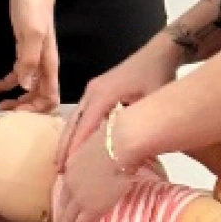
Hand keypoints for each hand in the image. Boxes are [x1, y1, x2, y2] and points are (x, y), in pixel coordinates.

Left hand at [0, 0, 60, 111]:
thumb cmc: (34, 10)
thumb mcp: (31, 34)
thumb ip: (29, 60)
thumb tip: (26, 86)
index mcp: (49, 64)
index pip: (51, 96)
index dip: (37, 108)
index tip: (19, 112)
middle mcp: (43, 66)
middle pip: (40, 97)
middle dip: (25, 107)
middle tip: (5, 112)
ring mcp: (34, 60)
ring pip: (29, 88)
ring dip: (16, 99)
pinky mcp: (23, 53)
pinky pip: (17, 75)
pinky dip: (6, 84)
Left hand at [51, 118, 137, 221]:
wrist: (120, 144)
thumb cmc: (117, 137)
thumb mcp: (99, 141)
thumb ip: (97, 151)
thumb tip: (105, 151)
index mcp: (73, 164)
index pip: (66, 186)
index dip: (64, 199)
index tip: (62, 208)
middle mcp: (72, 181)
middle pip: (63, 205)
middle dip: (59, 219)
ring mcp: (80, 196)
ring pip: (67, 219)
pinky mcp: (91, 208)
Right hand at [56, 31, 182, 171]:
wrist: (162, 51)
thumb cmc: (159, 74)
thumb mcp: (152, 101)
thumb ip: (139, 123)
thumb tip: (128, 152)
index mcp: (103, 94)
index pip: (85, 126)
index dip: (76, 148)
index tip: (69, 169)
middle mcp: (93, 91)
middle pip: (74, 122)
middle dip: (65, 146)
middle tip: (58, 170)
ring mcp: (94, 89)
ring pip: (76, 118)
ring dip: (69, 138)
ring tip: (63, 162)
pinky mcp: (99, 90)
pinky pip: (84, 113)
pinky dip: (77, 129)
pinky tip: (77, 144)